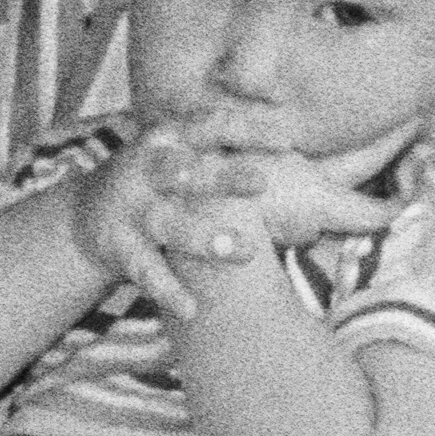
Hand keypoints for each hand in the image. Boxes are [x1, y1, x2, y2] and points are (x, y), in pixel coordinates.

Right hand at [91, 121, 384, 306]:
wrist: (87, 214)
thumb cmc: (169, 182)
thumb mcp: (201, 155)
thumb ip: (254, 151)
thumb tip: (347, 158)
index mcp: (177, 136)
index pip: (214, 125)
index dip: (247, 129)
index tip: (286, 138)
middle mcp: (152, 166)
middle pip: (190, 171)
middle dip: (224, 177)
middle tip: (264, 181)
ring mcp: (133, 207)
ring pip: (170, 223)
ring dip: (203, 237)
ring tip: (244, 251)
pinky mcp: (118, 247)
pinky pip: (146, 272)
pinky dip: (168, 290)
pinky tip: (193, 310)